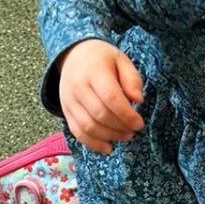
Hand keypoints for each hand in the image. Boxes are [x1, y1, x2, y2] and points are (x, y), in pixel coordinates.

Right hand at [57, 40, 144, 154]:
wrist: (73, 56)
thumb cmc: (102, 59)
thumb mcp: (121, 60)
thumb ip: (132, 79)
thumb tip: (138, 100)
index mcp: (93, 70)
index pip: (110, 97)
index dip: (126, 114)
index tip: (139, 123)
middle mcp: (77, 86)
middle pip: (99, 114)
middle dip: (120, 127)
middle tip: (134, 130)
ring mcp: (68, 100)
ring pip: (88, 126)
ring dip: (109, 136)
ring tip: (125, 136)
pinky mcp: (65, 111)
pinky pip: (77, 132)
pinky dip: (93, 144)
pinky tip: (108, 148)